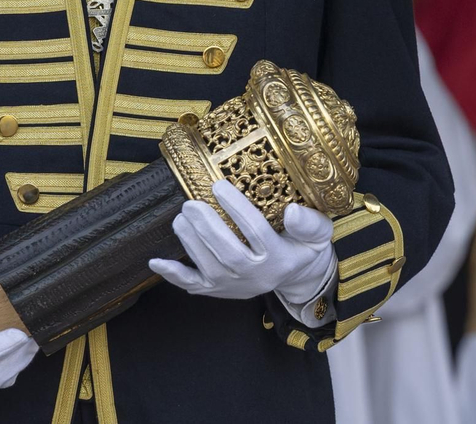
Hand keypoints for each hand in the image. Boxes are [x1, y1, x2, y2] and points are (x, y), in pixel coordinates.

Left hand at [150, 180, 334, 305]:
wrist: (298, 278)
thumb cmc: (304, 247)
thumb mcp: (319, 235)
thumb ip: (311, 224)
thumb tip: (293, 211)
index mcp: (279, 258)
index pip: (256, 232)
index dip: (236, 208)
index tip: (219, 185)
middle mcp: (256, 276)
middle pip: (227, 252)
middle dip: (206, 227)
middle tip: (190, 203)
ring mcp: (234, 286)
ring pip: (208, 266)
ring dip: (190, 241)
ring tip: (181, 217)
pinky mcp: (218, 291)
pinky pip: (193, 285)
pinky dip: (173, 275)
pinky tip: (156, 262)